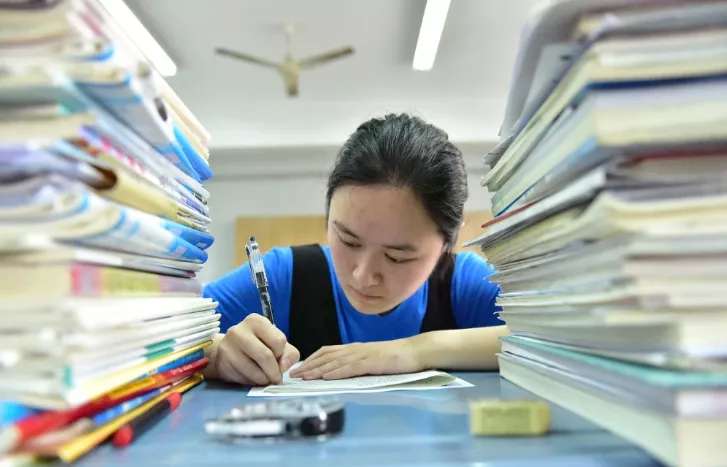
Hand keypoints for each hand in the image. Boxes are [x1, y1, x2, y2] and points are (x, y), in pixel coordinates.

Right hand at [207, 314, 299, 385]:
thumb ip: (289, 354)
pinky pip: (244, 378)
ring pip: (255, 371)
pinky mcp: (223, 362)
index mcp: (257, 321)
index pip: (279, 341)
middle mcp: (240, 330)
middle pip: (266, 356)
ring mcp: (229, 346)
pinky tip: (251, 376)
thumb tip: (283, 366)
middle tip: (276, 378)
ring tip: (264, 378)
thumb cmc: (257, 346)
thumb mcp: (277, 345)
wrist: (228, 352)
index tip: (278, 357)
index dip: (281, 354)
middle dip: (274, 372)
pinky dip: (252, 382)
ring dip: (264, 380)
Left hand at [289, 339, 421, 379]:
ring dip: (317, 369)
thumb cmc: (396, 357)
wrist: (415, 351)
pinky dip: (336, 372)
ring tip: (303, 377)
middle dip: (308, 365)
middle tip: (293, 374)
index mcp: (355, 348)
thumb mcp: (372, 358)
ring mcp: (363, 355)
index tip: (298, 367)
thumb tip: (341, 371)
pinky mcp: (371, 362)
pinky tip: (326, 377)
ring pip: (334, 362)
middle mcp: (355, 349)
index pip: (327, 351)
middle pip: (326, 356)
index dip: (311, 359)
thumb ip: (357, 363)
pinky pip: (350, 368)